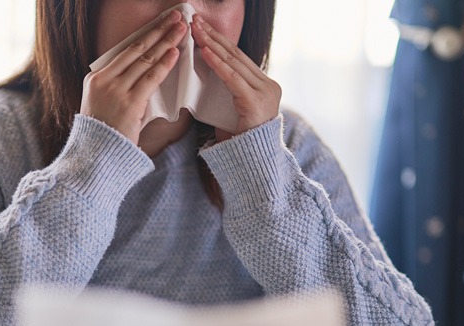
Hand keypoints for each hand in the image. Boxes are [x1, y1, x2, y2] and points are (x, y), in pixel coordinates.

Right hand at [80, 10, 185, 145]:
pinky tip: (175, 52)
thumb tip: (141, 78)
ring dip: (166, 42)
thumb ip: (119, 90)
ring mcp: (116, 90)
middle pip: (136, 49)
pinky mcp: (129, 102)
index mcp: (96, 78)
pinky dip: (164, 64)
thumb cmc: (104, 136)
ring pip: (145, 60)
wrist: (96, 156)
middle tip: (175, 16)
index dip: (146, 36)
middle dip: (158, 30)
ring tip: (181, 28)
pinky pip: (150, 78)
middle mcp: (104, 79)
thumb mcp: (103, 107)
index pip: (125, 51)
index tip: (159, 24)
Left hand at [190, 15, 281, 141]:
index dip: (219, 42)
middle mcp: (268, 86)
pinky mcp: (255, 101)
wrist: (252, 165)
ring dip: (212, 44)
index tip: (201, 29)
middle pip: (236, 56)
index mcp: (264, 87)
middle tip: (195, 21)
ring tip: (195, 31)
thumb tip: (206, 75)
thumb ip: (226, 93)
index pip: (238, 59)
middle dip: (214, 37)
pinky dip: (217, 64)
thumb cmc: (238, 143)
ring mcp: (264, 92)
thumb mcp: (231, 112)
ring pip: (233, 63)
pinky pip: (232, 78)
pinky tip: (204, 52)